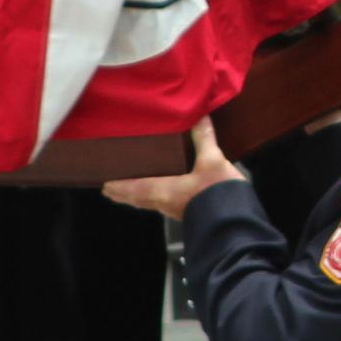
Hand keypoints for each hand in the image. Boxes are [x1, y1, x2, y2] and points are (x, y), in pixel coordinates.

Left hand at [102, 119, 245, 222]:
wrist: (235, 222)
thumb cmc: (216, 193)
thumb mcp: (212, 161)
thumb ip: (204, 139)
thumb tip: (200, 118)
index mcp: (163, 190)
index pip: (133, 188)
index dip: (119, 186)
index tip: (105, 185)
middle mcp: (164, 203)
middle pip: (138, 198)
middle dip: (123, 194)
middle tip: (110, 190)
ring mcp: (175, 210)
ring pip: (149, 203)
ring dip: (137, 197)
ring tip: (129, 192)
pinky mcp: (187, 213)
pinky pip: (162, 204)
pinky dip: (152, 198)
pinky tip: (161, 194)